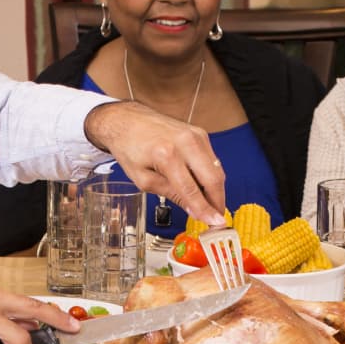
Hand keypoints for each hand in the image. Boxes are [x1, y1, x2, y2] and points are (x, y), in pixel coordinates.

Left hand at [82, 101, 227, 225]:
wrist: (127, 120)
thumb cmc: (130, 147)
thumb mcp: (143, 179)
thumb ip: (170, 193)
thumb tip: (193, 209)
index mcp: (166, 154)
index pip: (191, 189)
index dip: (205, 209)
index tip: (215, 223)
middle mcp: (185, 142)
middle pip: (213, 178)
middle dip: (217, 201)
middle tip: (216, 217)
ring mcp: (195, 135)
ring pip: (217, 169)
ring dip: (216, 190)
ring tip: (209, 205)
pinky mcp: (200, 133)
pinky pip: (212, 160)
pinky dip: (211, 176)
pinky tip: (203, 187)